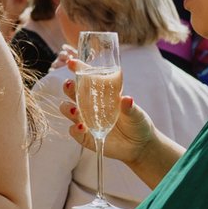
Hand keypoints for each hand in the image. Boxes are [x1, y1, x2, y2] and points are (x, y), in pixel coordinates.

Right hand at [59, 50, 159, 167]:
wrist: (139, 146)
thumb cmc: (137, 122)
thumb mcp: (136, 113)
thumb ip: (130, 107)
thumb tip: (127, 99)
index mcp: (101, 93)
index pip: (86, 78)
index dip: (78, 69)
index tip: (72, 63)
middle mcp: (89, 104)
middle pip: (72, 92)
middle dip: (68, 87)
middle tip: (70, 84)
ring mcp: (86, 120)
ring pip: (68, 109)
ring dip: (68, 108)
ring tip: (75, 110)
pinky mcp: (85, 136)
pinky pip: (74, 131)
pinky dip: (75, 129)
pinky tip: (82, 127)